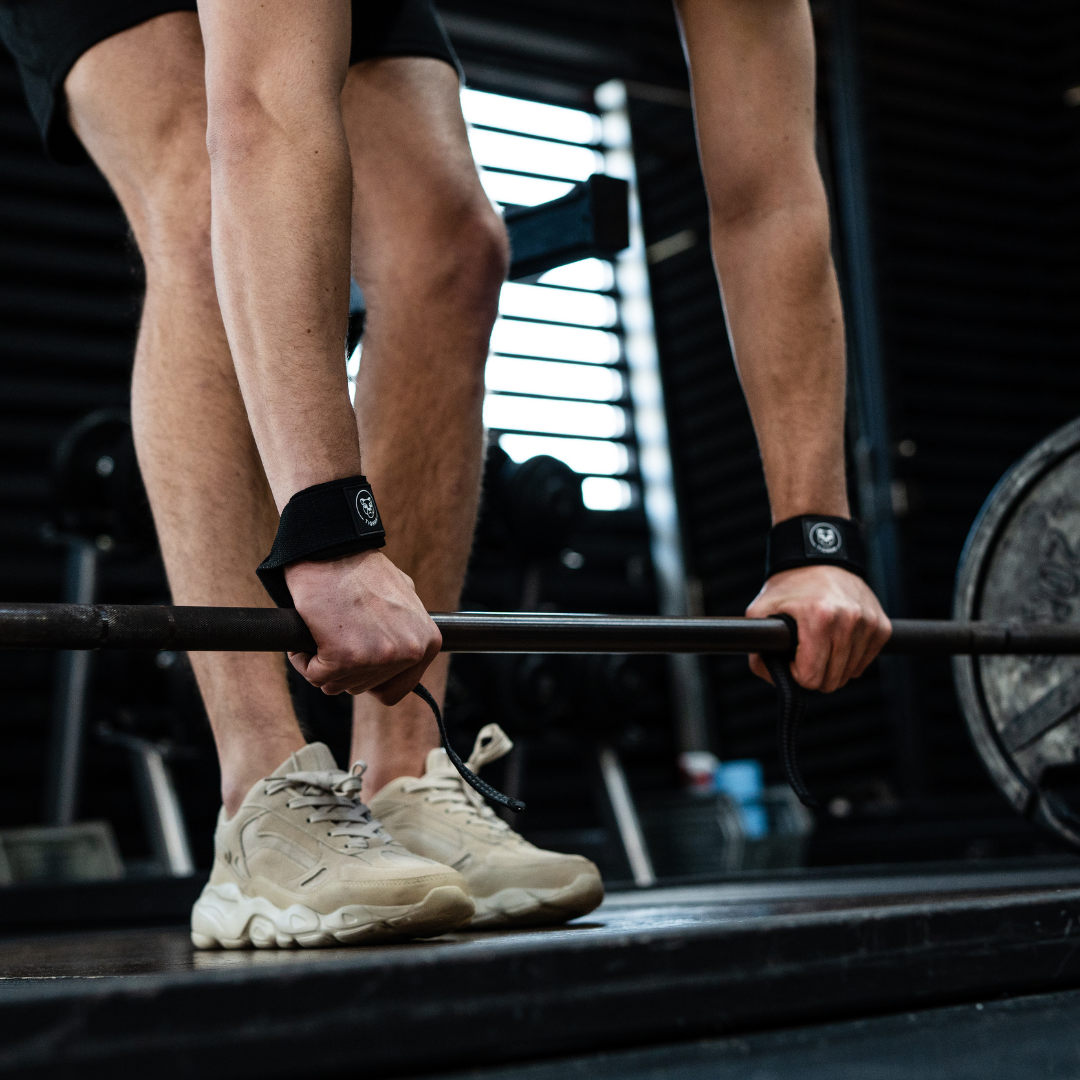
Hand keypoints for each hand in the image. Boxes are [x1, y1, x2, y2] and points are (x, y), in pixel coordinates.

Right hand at [284, 549, 441, 704]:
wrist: (332, 549)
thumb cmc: (362, 570)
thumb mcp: (405, 597)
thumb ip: (410, 627)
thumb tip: (408, 647)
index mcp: (427, 643)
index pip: (397, 689)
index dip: (371, 676)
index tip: (358, 654)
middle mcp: (409, 653)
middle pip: (364, 687)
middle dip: (345, 666)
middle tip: (338, 629)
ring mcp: (379, 657)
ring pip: (339, 685)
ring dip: (324, 662)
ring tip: (326, 627)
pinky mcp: (344, 658)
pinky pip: (315, 676)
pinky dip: (304, 659)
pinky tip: (310, 631)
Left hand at [746, 565, 890, 691]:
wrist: (821, 558)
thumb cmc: (790, 586)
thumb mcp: (760, 610)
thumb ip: (757, 647)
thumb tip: (769, 676)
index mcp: (818, 617)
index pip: (810, 677)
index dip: (795, 673)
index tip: (791, 658)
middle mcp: (849, 619)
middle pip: (831, 680)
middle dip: (815, 673)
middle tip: (805, 653)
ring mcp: (868, 623)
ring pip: (849, 674)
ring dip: (833, 667)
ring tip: (821, 643)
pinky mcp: (881, 626)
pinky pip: (865, 662)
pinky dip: (850, 659)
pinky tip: (837, 640)